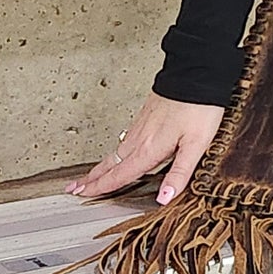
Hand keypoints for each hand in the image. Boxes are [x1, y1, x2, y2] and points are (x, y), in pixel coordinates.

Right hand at [66, 91, 226, 206]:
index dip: (101, 187)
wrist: (196, 74)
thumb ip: (179, 173)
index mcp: (149, 148)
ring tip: (89, 176)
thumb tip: (164, 199)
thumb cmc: (199, 108)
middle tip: (73, 188)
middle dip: (91, 178)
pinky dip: (113, 151)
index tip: (83, 194)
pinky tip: (117, 152)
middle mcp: (140, 138)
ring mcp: (141, 125)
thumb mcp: (196, 145)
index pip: (120, 174)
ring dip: (100, 166)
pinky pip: (124, 140)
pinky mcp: (145, 116)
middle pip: (110, 164)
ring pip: (115, 151)